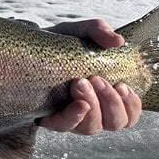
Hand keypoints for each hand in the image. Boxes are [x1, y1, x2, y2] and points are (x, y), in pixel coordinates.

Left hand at [38, 19, 141, 133]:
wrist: (28, 48)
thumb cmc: (62, 44)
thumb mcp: (81, 31)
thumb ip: (99, 31)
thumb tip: (118, 41)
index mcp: (107, 95)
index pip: (130, 113)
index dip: (131, 104)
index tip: (122, 85)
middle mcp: (93, 110)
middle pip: (115, 122)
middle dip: (110, 102)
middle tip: (96, 79)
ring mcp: (72, 116)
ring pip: (92, 128)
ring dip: (93, 108)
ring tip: (81, 83)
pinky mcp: (50, 118)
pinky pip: (64, 126)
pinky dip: (74, 117)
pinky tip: (78, 104)